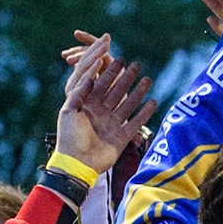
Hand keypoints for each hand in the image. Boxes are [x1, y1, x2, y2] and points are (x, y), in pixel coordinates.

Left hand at [54, 33, 156, 174]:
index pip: (100, 83)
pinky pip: (135, 123)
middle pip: (115, 91)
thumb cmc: (69, 137)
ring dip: (138, 92)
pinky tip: (153, 102)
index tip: (118, 59)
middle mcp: (100, 113)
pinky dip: (144, 113)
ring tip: (147, 79)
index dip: (108, 72)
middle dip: (125, 78)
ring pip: (127, 104)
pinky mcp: (121, 137)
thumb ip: (79, 92)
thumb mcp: (69, 111)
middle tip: (136, 64)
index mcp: (86, 105)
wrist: (77, 164)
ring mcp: (111, 125)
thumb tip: (90, 76)